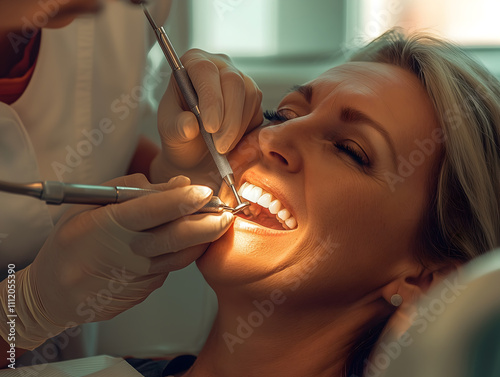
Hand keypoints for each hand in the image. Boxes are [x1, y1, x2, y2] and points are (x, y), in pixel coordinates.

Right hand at [0, 174, 232, 349]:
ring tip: (217, 223)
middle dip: (207, 225)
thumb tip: (177, 184)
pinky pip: (170, 268)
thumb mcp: (87, 205)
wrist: (54, 295)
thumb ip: (130, 189)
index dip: (181, 201)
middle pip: (176, 238)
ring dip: (202, 240)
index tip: (204, 191)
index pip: (151, 211)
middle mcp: (126, 253)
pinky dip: (183, 254)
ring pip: (180, 256)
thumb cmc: (71, 244)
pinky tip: (187, 242)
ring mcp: (137, 277)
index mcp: (107, 226)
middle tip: (227, 213)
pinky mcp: (145, 291)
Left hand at [150, 49, 262, 187]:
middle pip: (233, 81)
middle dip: (229, 118)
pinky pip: (258, 112)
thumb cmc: (179, 133)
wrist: (194, 149)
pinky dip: (247, 132)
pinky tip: (231, 144)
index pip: (205, 70)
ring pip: (250, 96)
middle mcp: (219, 66)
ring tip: (222, 148)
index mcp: (192, 63)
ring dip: (238, 128)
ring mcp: (240, 80)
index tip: (210, 127)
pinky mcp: (253, 99)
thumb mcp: (169, 133)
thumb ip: (176, 127)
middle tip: (220, 147)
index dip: (210, 98)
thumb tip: (189, 125)